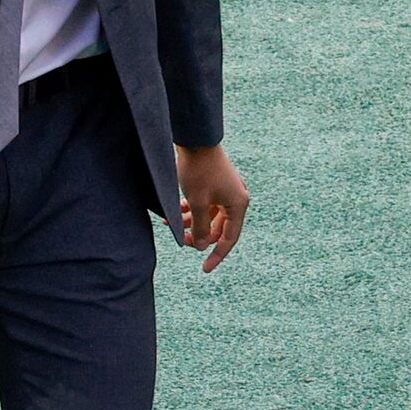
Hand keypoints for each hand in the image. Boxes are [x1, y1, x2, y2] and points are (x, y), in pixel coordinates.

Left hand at [175, 142, 248, 271]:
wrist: (196, 139)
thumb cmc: (198, 170)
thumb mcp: (197, 203)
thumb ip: (200, 228)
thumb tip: (201, 246)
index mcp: (238, 205)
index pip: (229, 238)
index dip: (217, 255)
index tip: (204, 269)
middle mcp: (236, 199)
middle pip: (218, 228)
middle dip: (199, 236)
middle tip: (181, 239)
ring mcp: (226, 191)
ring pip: (209, 217)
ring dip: (192, 222)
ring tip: (172, 224)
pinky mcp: (216, 184)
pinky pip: (205, 205)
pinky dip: (191, 210)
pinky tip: (175, 211)